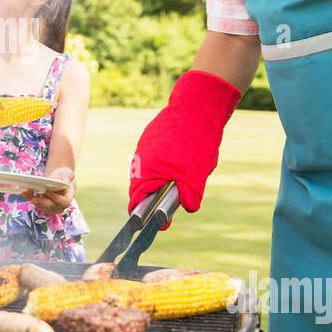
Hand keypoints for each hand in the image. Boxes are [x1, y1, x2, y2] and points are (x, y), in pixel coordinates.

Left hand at [23, 166, 74, 214]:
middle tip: (33, 200)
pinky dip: (29, 197)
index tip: (48, 193)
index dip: (56, 199)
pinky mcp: (43, 206)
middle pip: (50, 206)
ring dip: (32, 199)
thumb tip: (66, 181)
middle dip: (41, 203)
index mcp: (67, 198)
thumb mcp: (67, 173)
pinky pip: (36, 203)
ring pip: (41, 206)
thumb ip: (68, 177)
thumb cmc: (63, 176)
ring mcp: (51, 207)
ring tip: (26, 193)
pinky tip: (24, 193)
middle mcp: (60, 205)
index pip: (63, 202)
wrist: (57, 179)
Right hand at [128, 70, 241, 224]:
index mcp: (145, 173)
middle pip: (142, 187)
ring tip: (183, 175)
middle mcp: (139, 161)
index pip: (135, 202)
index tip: (159, 224)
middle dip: (157, 196)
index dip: (144, 216)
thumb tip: (186, 208)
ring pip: (149, 170)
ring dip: (162, 178)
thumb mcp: (195, 179)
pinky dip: (165, 162)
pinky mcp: (151, 136)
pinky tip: (183, 157)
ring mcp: (144, 146)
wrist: (196, 107)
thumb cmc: (194, 145)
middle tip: (176, 198)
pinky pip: (154, 156)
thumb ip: (188, 199)